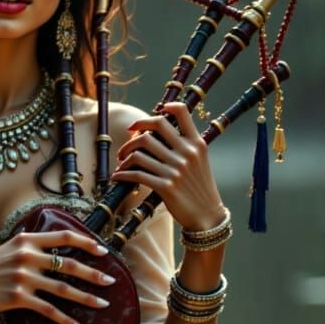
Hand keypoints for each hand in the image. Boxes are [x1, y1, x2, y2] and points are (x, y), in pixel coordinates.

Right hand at [0, 228, 113, 323]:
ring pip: (63, 289)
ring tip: (103, 304)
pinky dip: (65, 319)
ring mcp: (22, 277)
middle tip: (112, 281)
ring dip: (86, 298)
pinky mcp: (17, 298)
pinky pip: (48, 310)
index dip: (86, 242)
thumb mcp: (5, 249)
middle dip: (94, 273)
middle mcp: (26, 256)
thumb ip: (26, 246)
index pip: (63, 237)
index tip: (103, 250)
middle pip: (69, 264)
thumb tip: (45, 243)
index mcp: (25, 240)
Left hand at [110, 102, 226, 230]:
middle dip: (135, 132)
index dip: (164, 107)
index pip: (182, 113)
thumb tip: (158, 135)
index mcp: (196, 143)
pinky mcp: (165, 187)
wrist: (207, 216)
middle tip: (127, 141)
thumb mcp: (199, 161)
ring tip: (122, 163)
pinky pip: (137, 175)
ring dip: (125, 157)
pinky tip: (118, 177)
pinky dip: (123, 175)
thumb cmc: (200, 188)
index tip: (151, 115)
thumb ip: (185, 146)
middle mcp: (186, 153)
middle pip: (154, 128)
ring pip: (140, 152)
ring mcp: (176, 169)